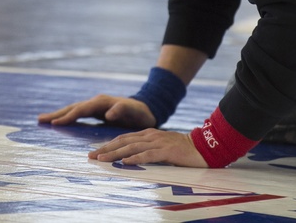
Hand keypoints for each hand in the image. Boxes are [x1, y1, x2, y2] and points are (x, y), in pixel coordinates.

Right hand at [38, 94, 156, 128]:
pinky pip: (77, 114)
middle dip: (56, 113)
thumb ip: (122, 110)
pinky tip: (59, 122)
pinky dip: (66, 117)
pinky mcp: (95, 112)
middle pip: (73, 107)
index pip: (81, 109)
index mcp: (102, 102)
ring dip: (58, 114)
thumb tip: (109, 113)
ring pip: (73, 109)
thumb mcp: (134, 111)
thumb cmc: (139, 113)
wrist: (145, 109)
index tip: (55, 123)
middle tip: (40, 119)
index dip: (69, 116)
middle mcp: (95, 102)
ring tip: (43, 119)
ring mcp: (94, 106)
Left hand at [89, 128, 205, 166]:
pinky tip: (125, 162)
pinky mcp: (167, 151)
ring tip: (102, 159)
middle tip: (91, 156)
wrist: (204, 147)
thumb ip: (147, 150)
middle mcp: (150, 135)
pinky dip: (135, 158)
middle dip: (106, 149)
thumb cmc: (182, 150)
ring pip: (132, 147)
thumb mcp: (161, 148)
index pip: (123, 138)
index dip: (108, 145)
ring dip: (115, 154)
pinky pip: (148, 154)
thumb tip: (130, 158)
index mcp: (148, 134)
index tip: (95, 152)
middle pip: (123, 141)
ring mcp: (158, 142)